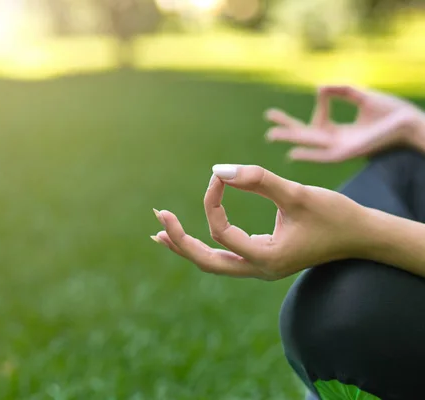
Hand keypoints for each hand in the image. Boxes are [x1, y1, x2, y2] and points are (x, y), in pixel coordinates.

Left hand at [151, 165, 367, 279]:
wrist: (362, 235)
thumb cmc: (335, 214)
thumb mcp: (298, 193)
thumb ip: (258, 180)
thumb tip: (217, 170)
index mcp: (266, 259)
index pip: (221, 231)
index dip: (213, 201)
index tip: (218, 176)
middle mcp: (258, 270)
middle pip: (206, 261)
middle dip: (179, 240)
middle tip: (158, 217)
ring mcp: (259, 268)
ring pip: (212, 263)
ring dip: (186, 246)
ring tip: (160, 232)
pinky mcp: (262, 259)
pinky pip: (224, 257)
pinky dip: (203, 245)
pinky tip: (186, 237)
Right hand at [265, 85, 424, 162]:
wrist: (409, 122)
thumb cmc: (391, 111)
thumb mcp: (361, 96)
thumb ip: (340, 91)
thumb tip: (318, 88)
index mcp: (340, 131)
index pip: (319, 119)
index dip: (320, 103)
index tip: (322, 90)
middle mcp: (336, 141)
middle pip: (305, 133)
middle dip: (287, 126)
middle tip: (268, 119)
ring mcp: (339, 148)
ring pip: (308, 143)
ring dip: (290, 138)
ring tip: (271, 134)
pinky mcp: (346, 153)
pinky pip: (322, 156)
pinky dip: (307, 155)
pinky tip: (292, 153)